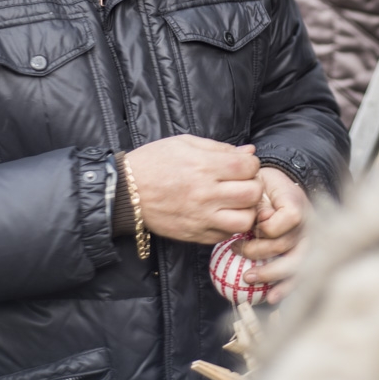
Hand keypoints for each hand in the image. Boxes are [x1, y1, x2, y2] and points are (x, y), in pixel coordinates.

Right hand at [127, 135, 263, 244]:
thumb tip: (249, 152)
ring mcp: (201, 217)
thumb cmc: (154, 161)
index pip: (248, 167)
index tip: (243, 166)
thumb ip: (220, 148)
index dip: (251, 164)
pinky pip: (225, 235)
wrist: (125, 191)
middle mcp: (206, 194)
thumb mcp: (185, 144)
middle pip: (252, 194)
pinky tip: (221, 214)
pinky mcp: (195, 235)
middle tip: (243, 184)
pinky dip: (229, 225)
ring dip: (246, 210)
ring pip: (245, 220)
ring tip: (236, 203)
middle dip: (253, 186)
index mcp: (204, 167)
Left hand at [242, 167, 310, 303]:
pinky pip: (299, 275)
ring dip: (271, 274)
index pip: (287, 220)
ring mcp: (309, 242)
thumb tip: (261, 221)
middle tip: (238, 251)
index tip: (251, 227)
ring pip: (295, 264)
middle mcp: (308, 225)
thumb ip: (260, 203)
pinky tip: (271, 298)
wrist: (281, 188)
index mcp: (298, 205)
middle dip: (258, 252)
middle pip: (286, 245)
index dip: (266, 227)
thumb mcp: (260, 185)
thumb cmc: (267, 188)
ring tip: (249, 279)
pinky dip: (286, 288)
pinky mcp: (306, 255)